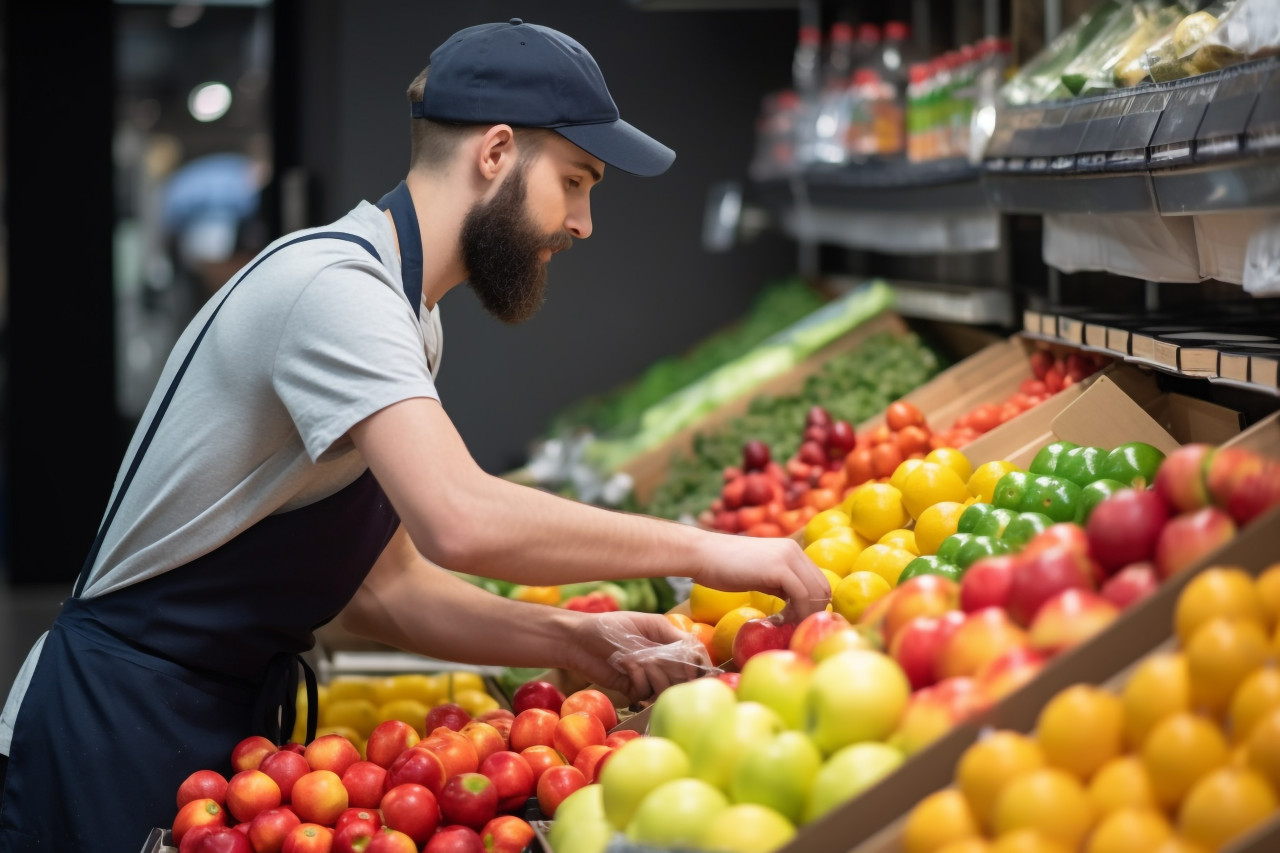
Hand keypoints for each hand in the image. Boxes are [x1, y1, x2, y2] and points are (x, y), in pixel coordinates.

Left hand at [565, 611, 715, 702]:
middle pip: (684, 676)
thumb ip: (675, 637)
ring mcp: (648, 676)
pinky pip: (645, 693)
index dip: (699, 666)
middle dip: (671, 669)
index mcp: (669, 642)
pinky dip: (637, 680)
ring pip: (666, 687)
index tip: (693, 669)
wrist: (579, 639)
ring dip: (652, 674)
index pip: (696, 657)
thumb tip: (697, 656)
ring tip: (635, 661)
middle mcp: (662, 661)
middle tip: (653, 658)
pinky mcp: (633, 689)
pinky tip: (624, 668)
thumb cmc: (612, 626)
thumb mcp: (649, 624)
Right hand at [691, 532, 830, 622]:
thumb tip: (794, 605)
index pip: (818, 581)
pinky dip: (797, 612)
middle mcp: (794, 550)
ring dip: (805, 614)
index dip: (813, 604)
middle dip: (813, 611)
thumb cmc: (723, 566)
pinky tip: (780, 620)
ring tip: (786, 625)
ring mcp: (788, 557)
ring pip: (815, 592)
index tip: (798, 620)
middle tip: (794, 626)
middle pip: (822, 587)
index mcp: (791, 550)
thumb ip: (779, 584)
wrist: (702, 554)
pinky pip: (801, 595)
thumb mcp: (759, 574)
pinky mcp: (778, 568)